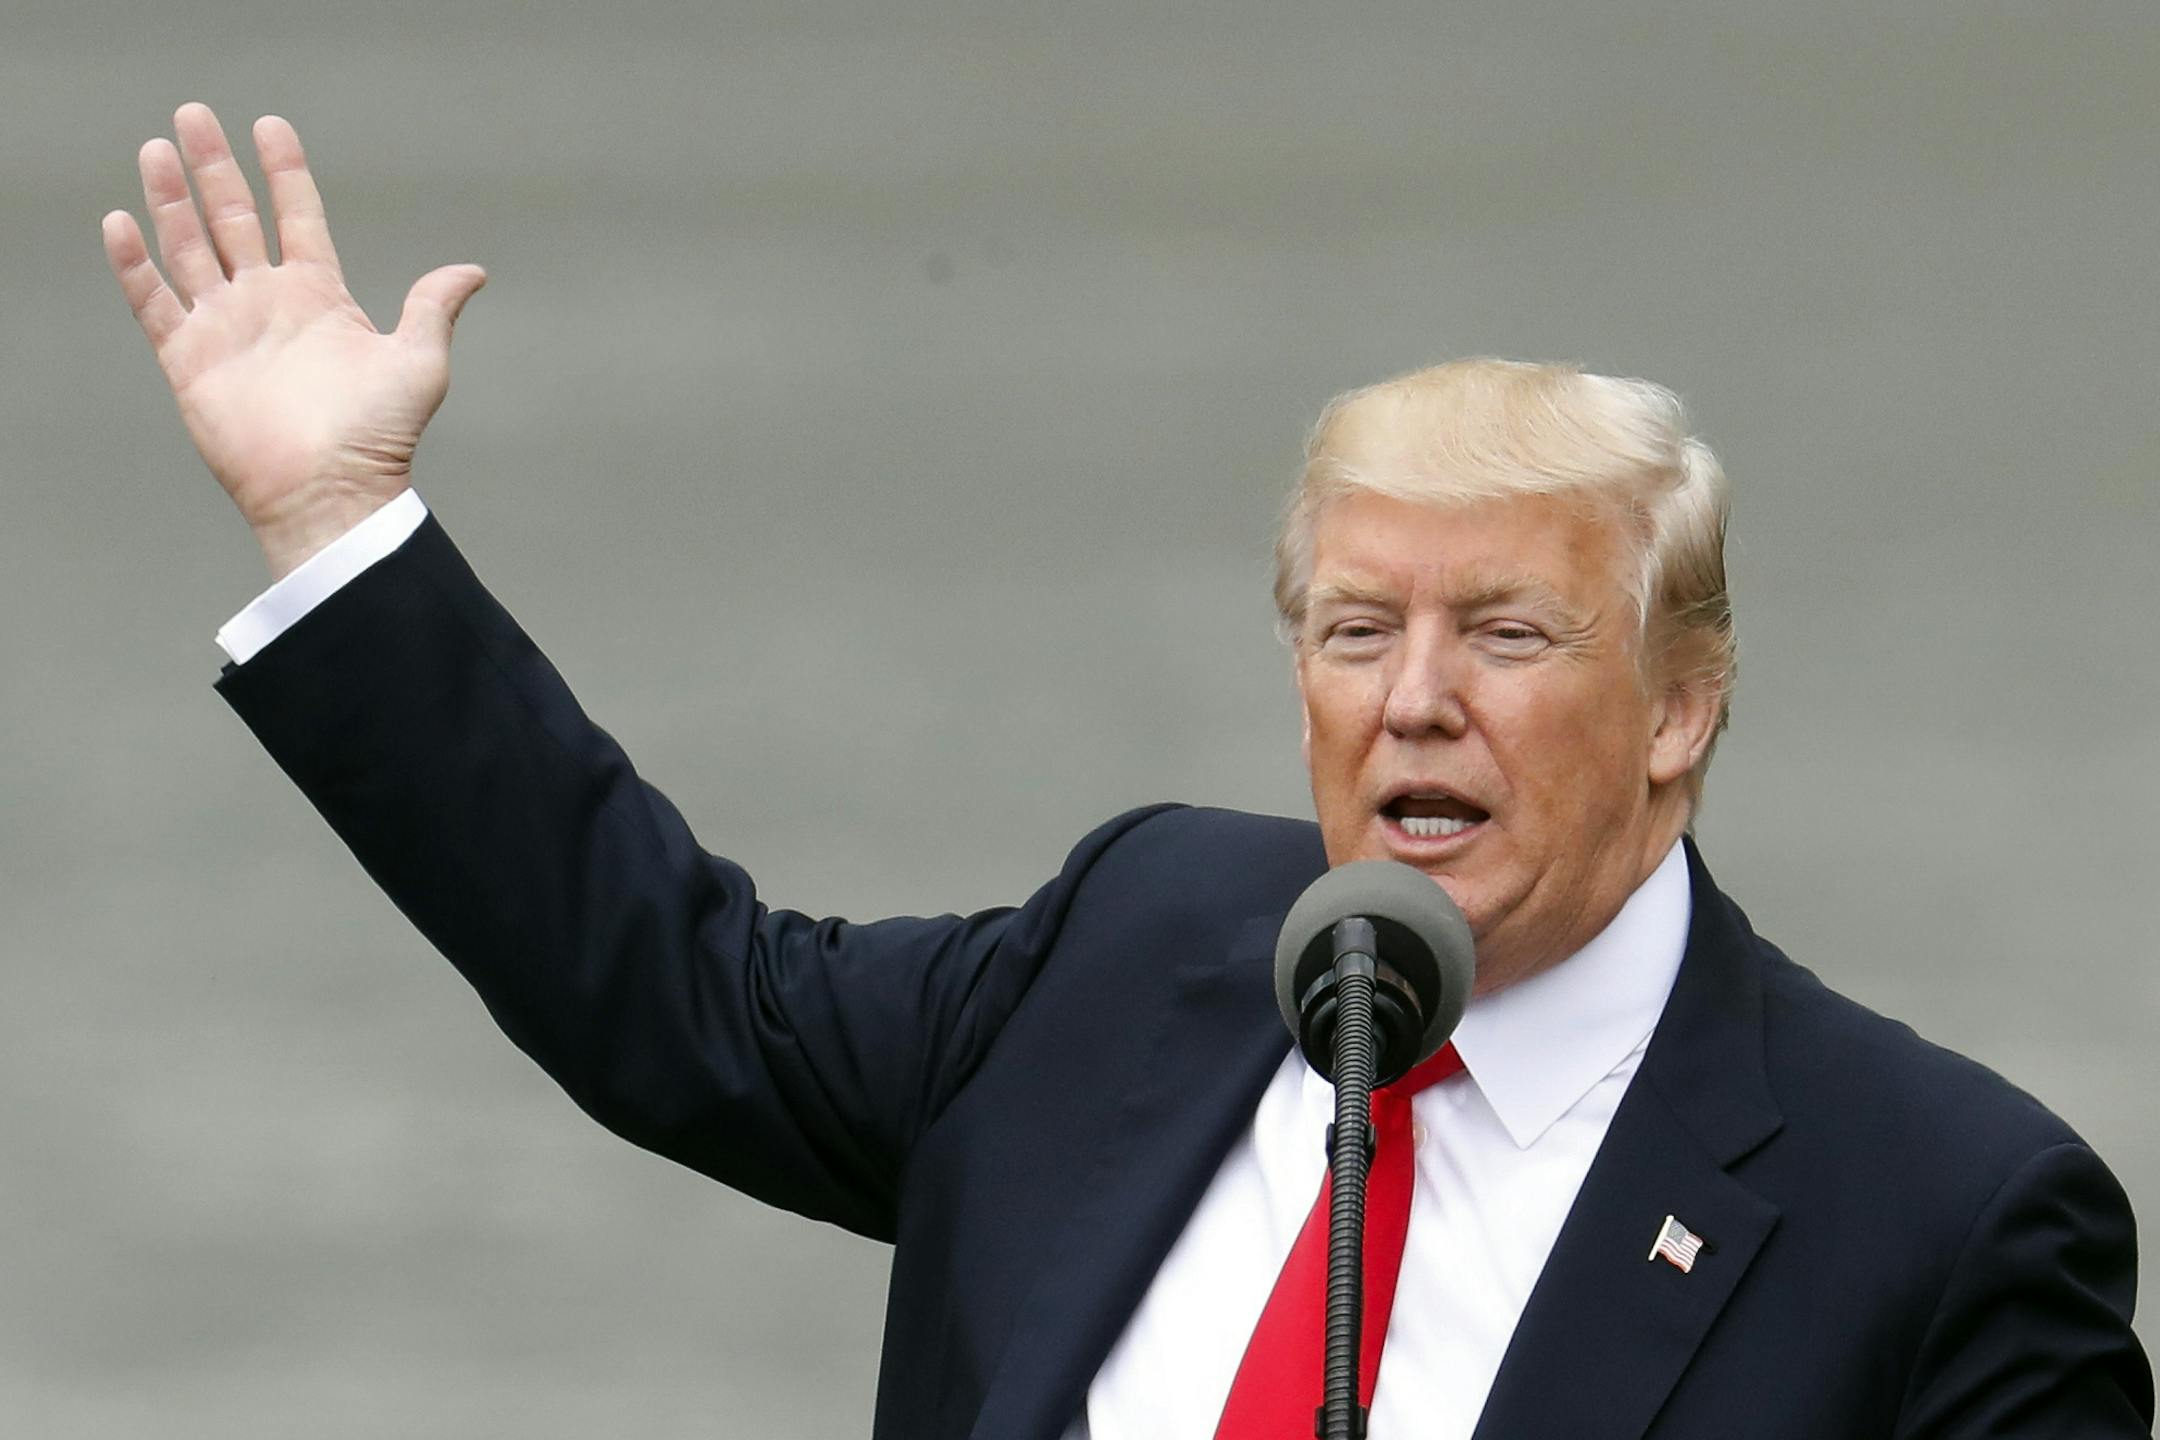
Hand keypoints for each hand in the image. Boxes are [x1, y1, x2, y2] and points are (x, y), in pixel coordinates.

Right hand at [102, 103, 486, 579]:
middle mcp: (269, 304)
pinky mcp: (190, 359)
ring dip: (171, 199)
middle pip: (234, 218)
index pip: (297, 216)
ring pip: (189, 247)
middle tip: (194, 114)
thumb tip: (473, 271)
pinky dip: (134, 264)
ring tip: (157, 148)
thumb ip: (433, 307)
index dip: (284, 171)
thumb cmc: (380, 435)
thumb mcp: (419, 361)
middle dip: (214, 167)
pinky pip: (153, 302)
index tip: (270, 124)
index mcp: (321, 297)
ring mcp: (227, 329)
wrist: (330, 491)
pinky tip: (120, 222)